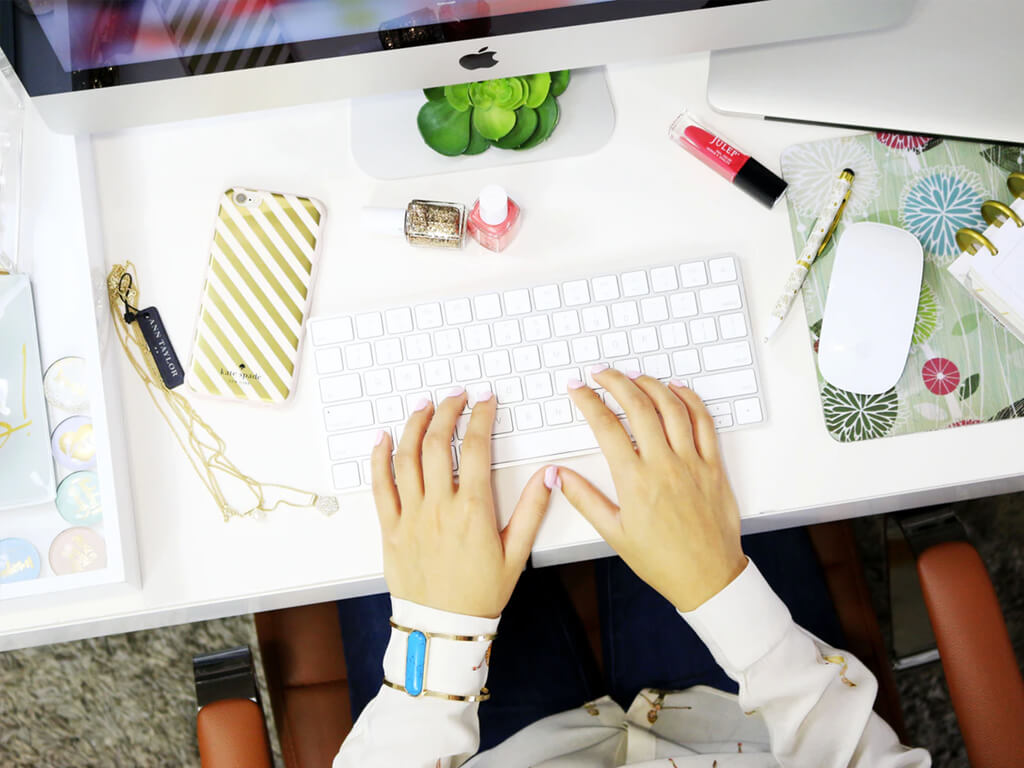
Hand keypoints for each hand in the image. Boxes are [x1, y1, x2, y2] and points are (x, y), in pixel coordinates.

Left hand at [371, 387, 554, 618]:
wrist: (443, 628)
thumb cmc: (480, 593)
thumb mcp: (516, 553)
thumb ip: (532, 509)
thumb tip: (550, 474)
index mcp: (472, 509)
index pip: (475, 447)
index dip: (481, 417)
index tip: (486, 401)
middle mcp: (438, 507)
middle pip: (437, 443)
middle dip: (447, 412)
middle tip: (456, 397)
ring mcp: (410, 515)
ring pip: (406, 457)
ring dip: (414, 425)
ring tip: (424, 406)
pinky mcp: (390, 528)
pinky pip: (380, 486)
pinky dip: (379, 458)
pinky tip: (383, 438)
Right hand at [557, 368, 745, 611]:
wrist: (707, 578)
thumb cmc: (661, 560)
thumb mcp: (614, 533)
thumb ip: (584, 499)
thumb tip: (558, 475)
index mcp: (635, 482)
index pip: (606, 427)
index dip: (588, 401)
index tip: (578, 388)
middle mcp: (664, 466)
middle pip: (638, 407)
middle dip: (615, 382)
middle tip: (601, 372)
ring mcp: (692, 463)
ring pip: (672, 408)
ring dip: (650, 384)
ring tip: (633, 375)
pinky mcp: (713, 466)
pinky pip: (704, 422)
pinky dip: (690, 400)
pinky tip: (676, 389)